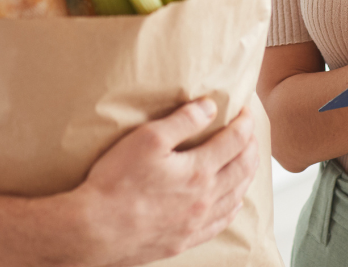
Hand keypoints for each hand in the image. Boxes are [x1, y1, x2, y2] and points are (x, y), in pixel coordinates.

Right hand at [71, 100, 257, 266]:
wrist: (96, 230)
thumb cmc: (117, 182)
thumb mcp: (148, 138)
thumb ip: (183, 121)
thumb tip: (210, 106)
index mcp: (199, 172)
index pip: (235, 142)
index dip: (245, 122)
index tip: (246, 109)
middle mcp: (205, 199)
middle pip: (242, 169)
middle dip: (251, 146)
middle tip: (251, 130)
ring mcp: (196, 223)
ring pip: (236, 196)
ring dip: (247, 174)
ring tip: (247, 159)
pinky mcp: (185, 240)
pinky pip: (221, 223)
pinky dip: (233, 206)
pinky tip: (233, 201)